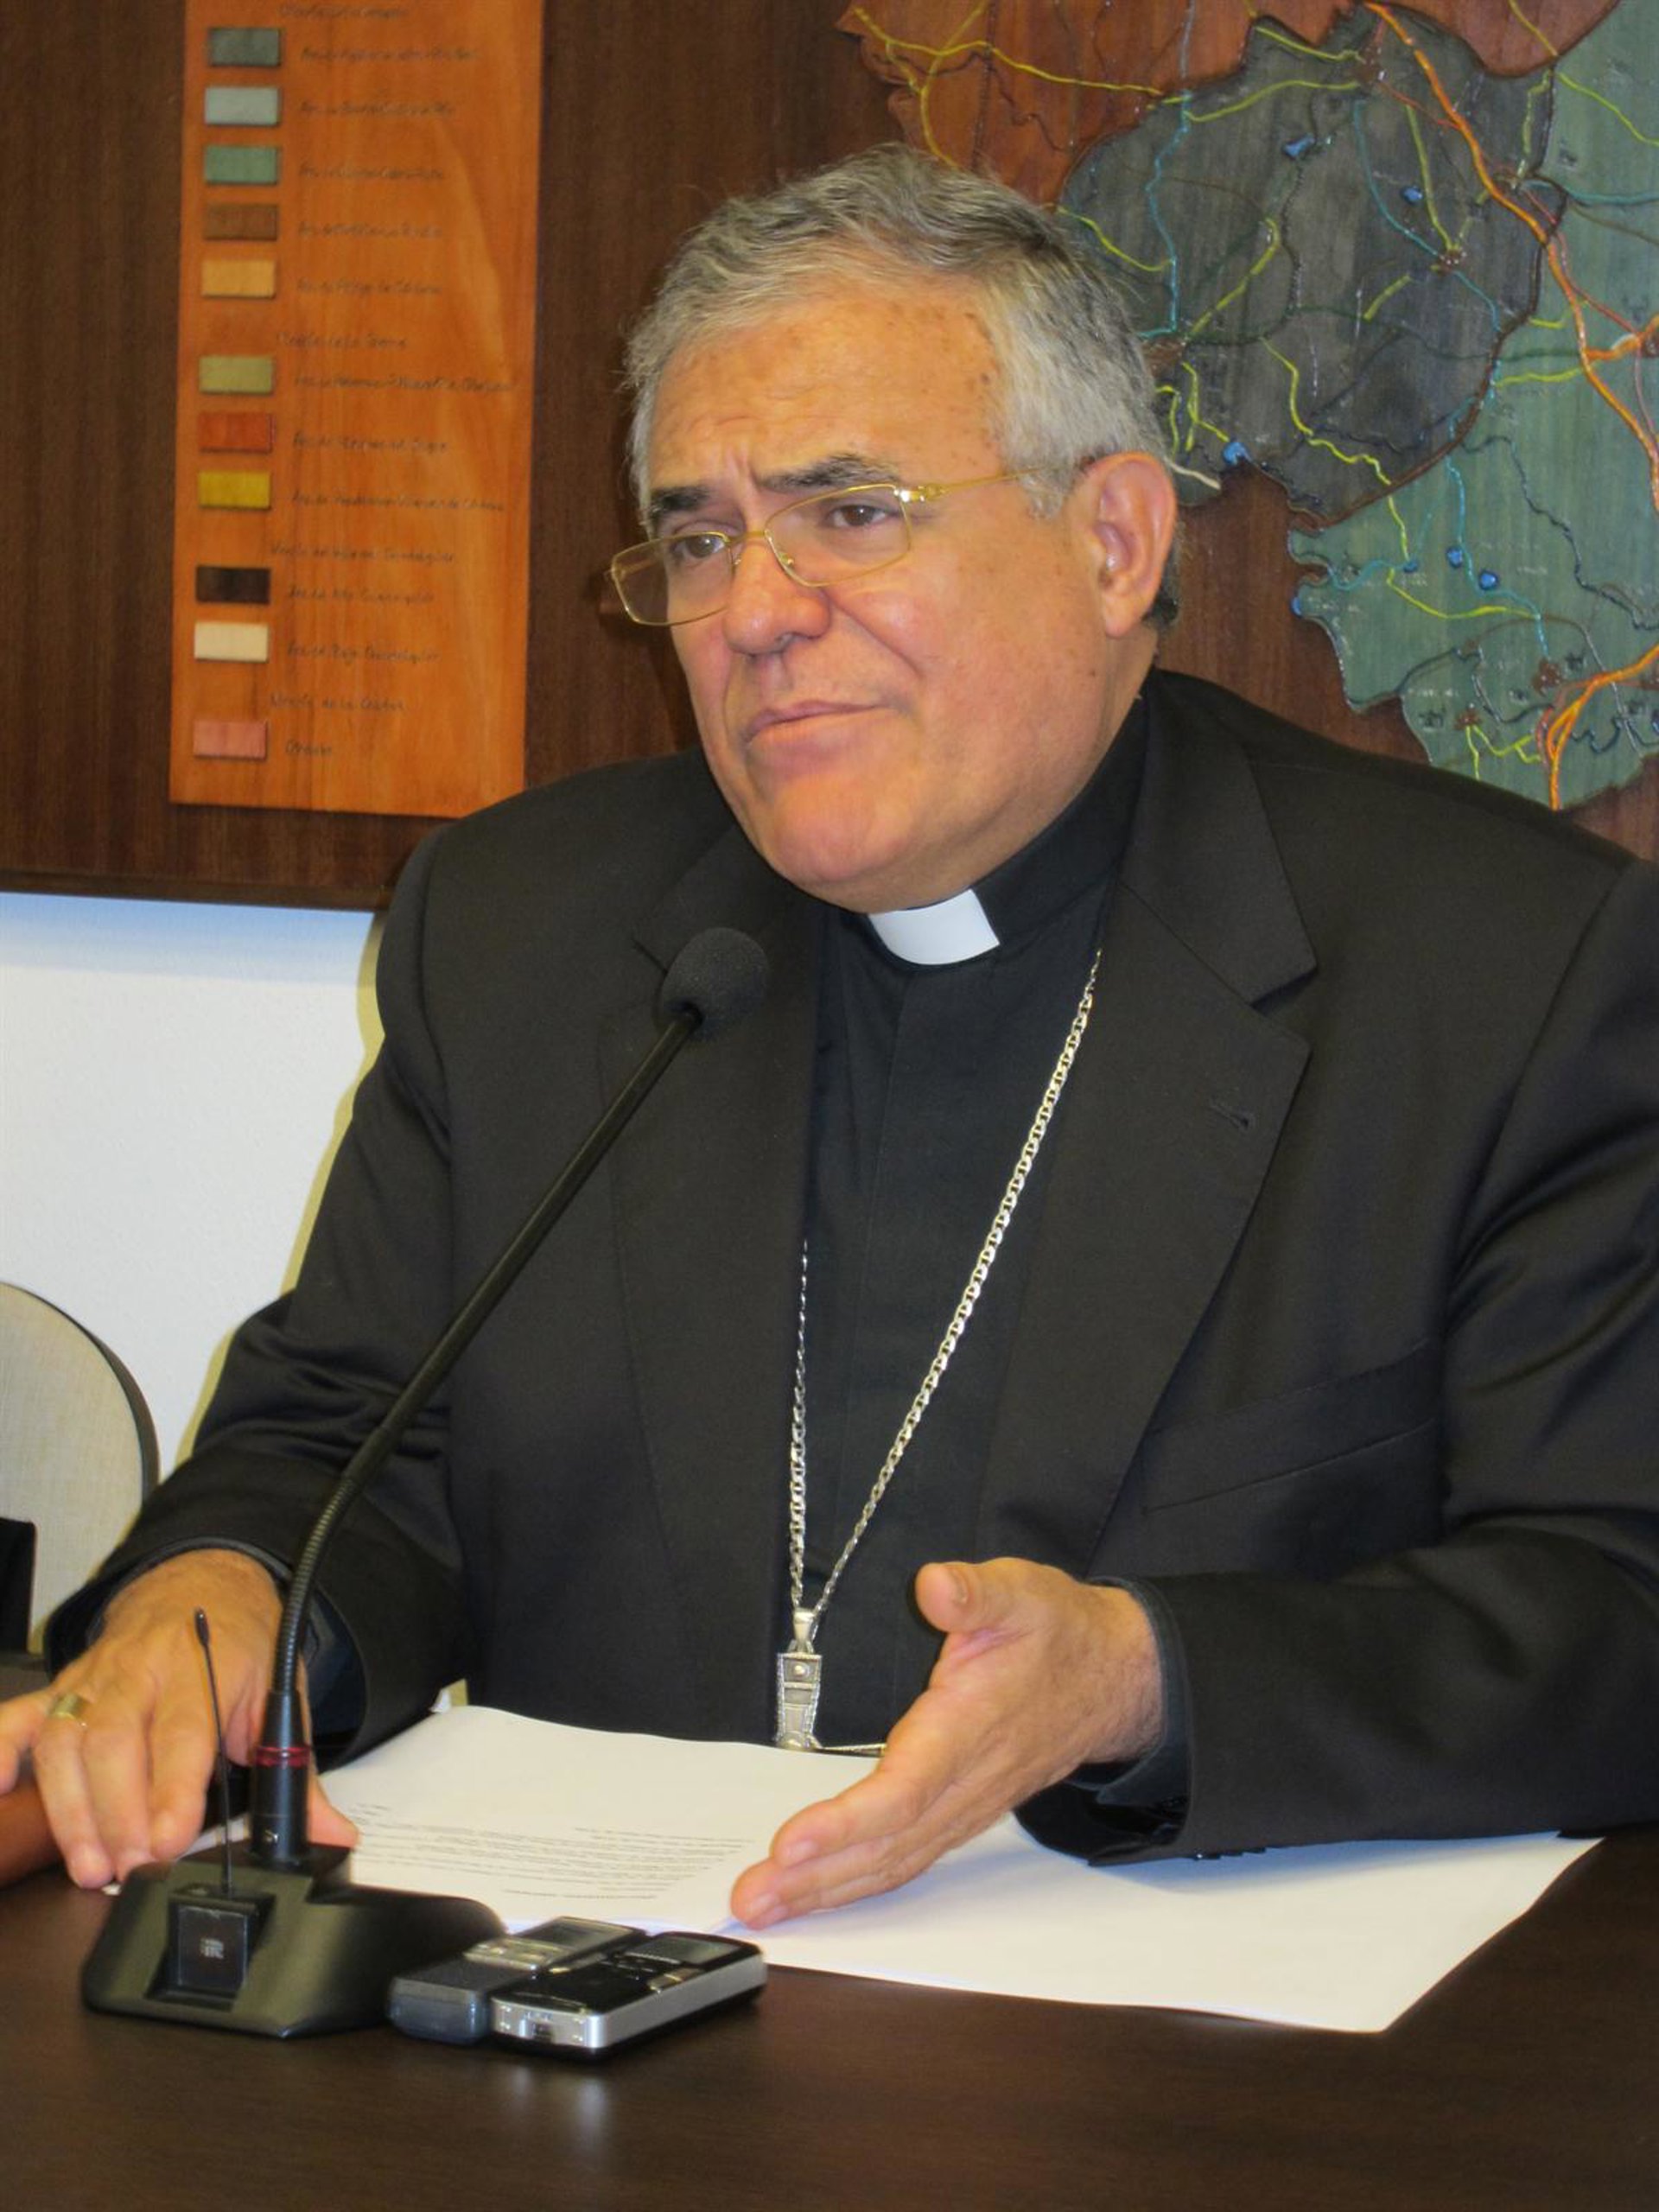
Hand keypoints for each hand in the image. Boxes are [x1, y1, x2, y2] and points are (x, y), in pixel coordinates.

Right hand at [0, 1549, 357, 1886]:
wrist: (204, 1583)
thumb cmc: (241, 1644)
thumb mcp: (279, 1694)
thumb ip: (295, 1769)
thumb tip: (331, 1832)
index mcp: (200, 1664)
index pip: (182, 1732)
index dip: (171, 1790)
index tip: (167, 1839)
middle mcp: (139, 1668)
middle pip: (113, 1741)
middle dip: (117, 1812)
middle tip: (128, 1867)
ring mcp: (93, 1677)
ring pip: (64, 1740)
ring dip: (69, 1808)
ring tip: (88, 1864)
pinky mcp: (61, 1687)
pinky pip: (18, 1719)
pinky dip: (0, 1754)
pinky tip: (1, 1792)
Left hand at [731, 1558, 1163, 1927]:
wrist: (1113, 1677)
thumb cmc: (1057, 1633)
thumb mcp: (1021, 1592)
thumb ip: (976, 1592)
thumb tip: (935, 1586)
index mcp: (970, 1728)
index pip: (905, 1789)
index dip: (848, 1823)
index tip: (791, 1843)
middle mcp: (964, 1781)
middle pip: (887, 1844)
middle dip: (815, 1877)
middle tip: (751, 1899)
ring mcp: (963, 1807)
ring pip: (893, 1862)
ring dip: (827, 1890)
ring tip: (764, 1905)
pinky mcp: (958, 1813)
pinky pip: (904, 1860)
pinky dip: (855, 1884)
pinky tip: (815, 1893)